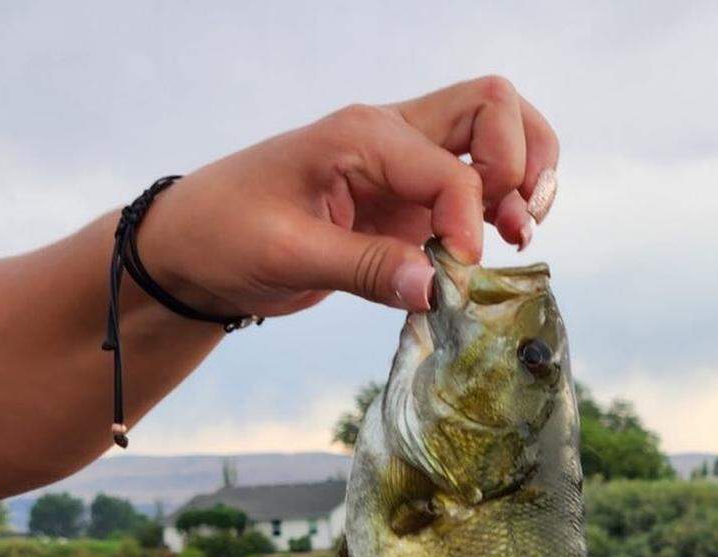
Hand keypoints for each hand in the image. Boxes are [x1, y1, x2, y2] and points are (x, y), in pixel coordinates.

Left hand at [139, 76, 558, 320]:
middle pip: (492, 106)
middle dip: (523, 159)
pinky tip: (498, 248)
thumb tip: (437, 288)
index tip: (455, 276)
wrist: (194, 247)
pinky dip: (497, 209)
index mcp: (362, 136)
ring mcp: (403, 168)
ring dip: (523, 177)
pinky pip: (472, 187)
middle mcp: (391, 138)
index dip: (469, 222)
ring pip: (492, 135)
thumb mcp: (286, 255)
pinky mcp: (404, 203)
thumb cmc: (226, 235)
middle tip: (517, 226)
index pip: (451, 168)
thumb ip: (364, 269)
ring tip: (520, 234)